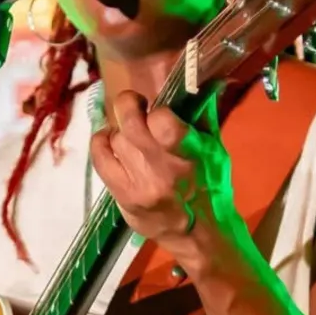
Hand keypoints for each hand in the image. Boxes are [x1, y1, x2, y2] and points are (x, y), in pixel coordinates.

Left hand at [90, 90, 230, 249]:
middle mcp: (160, 168)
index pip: (161, 117)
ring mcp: (138, 183)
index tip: (157, 111)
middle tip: (135, 108)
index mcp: (188, 153)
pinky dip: (101, 145)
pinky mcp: (123, 196)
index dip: (156, 108)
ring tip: (128, 134)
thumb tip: (199, 80)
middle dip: (129, 106)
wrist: (199, 234)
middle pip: (129, 122)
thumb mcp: (215, 149)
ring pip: (114, 139)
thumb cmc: (211, 187)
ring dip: (119, 131)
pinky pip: (99, 159)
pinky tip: (110, 143)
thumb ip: (202, 116)